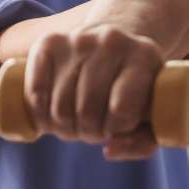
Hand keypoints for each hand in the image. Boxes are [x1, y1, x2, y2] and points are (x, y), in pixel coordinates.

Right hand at [24, 24, 164, 159]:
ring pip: (60, 106)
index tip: (118, 128)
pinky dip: (39, 114)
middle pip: (87, 111)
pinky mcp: (49, 42)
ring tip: (75, 124)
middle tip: (93, 130)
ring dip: (63, 127)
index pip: (121, 110)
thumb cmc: (136, 89)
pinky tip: (50, 116)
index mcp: (145, 55)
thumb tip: (108, 150)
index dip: (116, 130)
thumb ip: (142, 143)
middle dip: (88, 133)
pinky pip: (35, 91)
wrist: (116, 44)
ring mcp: (79, 39)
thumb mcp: (153, 114)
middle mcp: (112, 41)